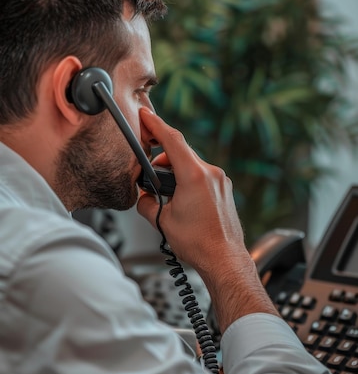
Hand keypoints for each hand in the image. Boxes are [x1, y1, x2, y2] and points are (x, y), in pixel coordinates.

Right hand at [137, 108, 278, 331]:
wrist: (224, 259)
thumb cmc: (198, 243)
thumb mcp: (163, 222)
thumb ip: (148, 204)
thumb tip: (145, 198)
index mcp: (194, 176)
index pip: (172, 139)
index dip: (156, 124)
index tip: (145, 114)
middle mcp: (210, 173)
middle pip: (182, 151)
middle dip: (162, 152)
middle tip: (147, 159)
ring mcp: (221, 180)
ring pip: (192, 163)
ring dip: (175, 167)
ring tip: (164, 187)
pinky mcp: (225, 189)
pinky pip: (203, 174)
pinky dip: (188, 177)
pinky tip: (180, 194)